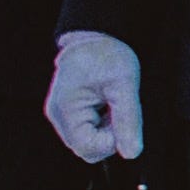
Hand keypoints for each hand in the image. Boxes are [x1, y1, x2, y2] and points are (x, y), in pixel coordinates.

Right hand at [46, 30, 144, 164]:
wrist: (95, 37)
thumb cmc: (105, 54)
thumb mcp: (125, 85)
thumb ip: (128, 120)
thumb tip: (131, 153)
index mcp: (66, 110)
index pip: (89, 148)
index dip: (112, 141)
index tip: (122, 118)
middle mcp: (58, 116)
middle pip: (87, 149)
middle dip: (109, 136)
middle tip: (118, 109)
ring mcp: (62, 115)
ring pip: (89, 141)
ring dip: (106, 129)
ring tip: (112, 103)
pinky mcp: (68, 113)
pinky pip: (87, 131)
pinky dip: (102, 123)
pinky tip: (106, 104)